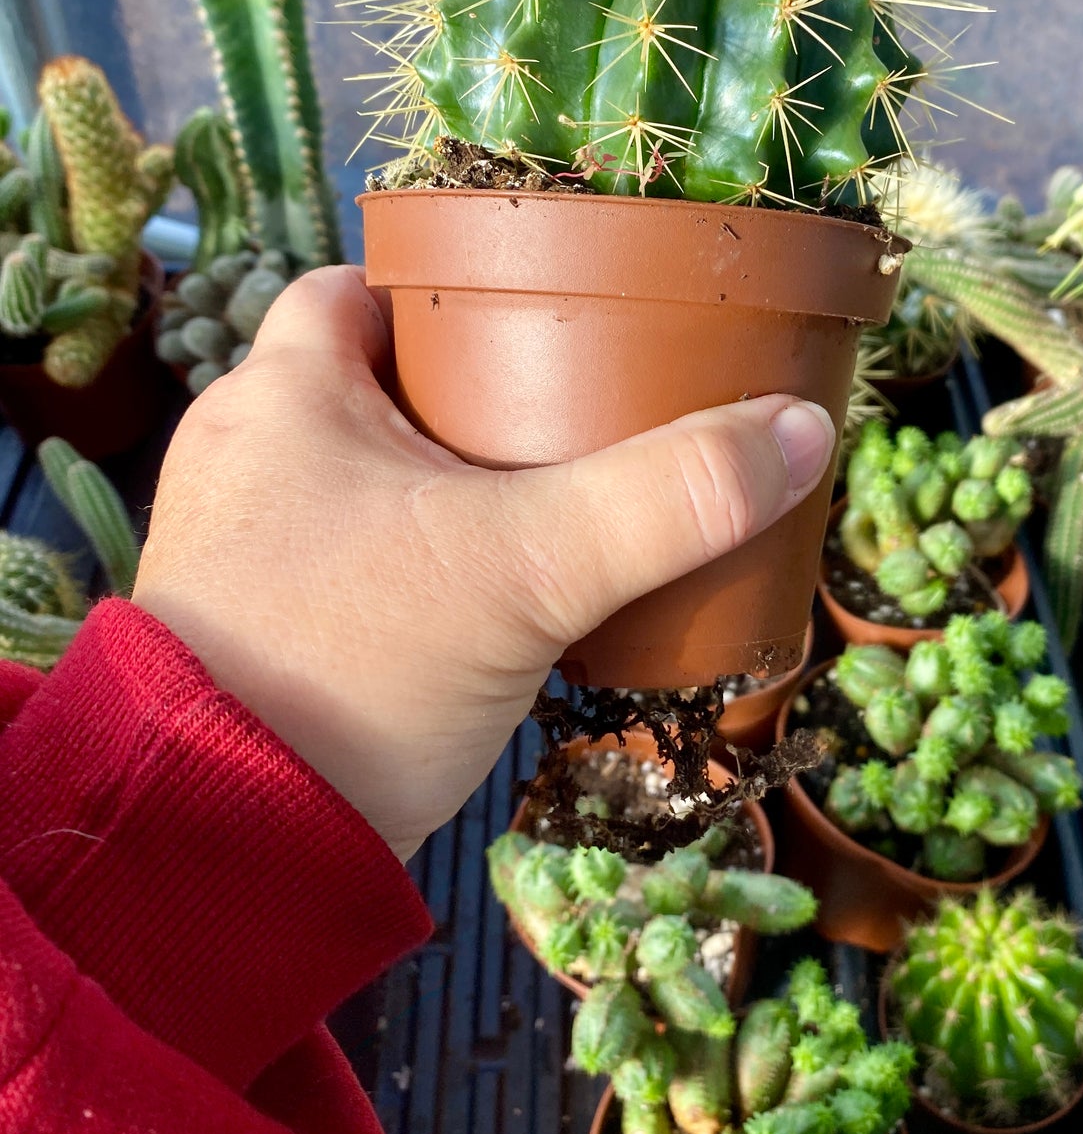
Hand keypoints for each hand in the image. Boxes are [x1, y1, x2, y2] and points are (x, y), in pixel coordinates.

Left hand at [134, 266, 834, 861]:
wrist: (230, 850)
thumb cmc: (351, 666)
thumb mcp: (528, 567)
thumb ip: (665, 499)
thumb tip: (800, 430)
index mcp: (281, 395)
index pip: (359, 285)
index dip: (446, 282)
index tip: (537, 303)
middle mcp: (247, 458)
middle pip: (376, 381)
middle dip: (471, 388)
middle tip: (576, 396)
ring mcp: (248, 551)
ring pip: (369, 476)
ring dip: (450, 480)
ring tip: (557, 490)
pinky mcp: (264, 634)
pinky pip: (357, 556)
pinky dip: (424, 557)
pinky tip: (500, 591)